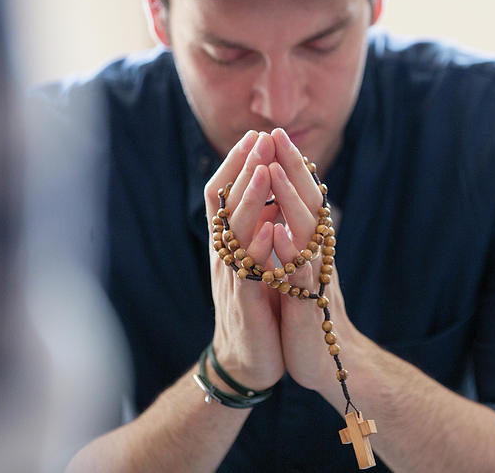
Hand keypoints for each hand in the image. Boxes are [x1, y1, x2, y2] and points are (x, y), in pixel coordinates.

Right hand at [204, 131, 283, 391]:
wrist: (249, 361)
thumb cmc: (256, 307)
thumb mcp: (254, 260)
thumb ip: (255, 227)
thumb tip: (265, 187)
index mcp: (229, 242)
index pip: (224, 193)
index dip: (238, 163)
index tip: (256, 134)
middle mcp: (225, 254)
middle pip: (227, 203)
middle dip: (245, 167)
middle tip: (260, 136)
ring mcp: (232, 278)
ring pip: (235, 231)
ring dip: (250, 198)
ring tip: (264, 168)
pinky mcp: (245, 304)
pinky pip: (248, 272)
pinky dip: (258, 248)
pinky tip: (270, 228)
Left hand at [267, 128, 357, 392]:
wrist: (328, 361)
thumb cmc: (307, 312)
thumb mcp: (298, 268)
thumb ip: (297, 236)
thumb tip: (289, 203)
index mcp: (310, 245)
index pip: (301, 197)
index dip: (288, 166)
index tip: (273, 133)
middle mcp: (316, 255)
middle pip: (307, 203)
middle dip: (290, 167)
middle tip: (277, 133)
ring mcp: (313, 279)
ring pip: (304, 232)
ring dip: (289, 198)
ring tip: (273, 168)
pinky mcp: (308, 307)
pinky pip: (298, 275)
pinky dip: (287, 253)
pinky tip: (276, 232)